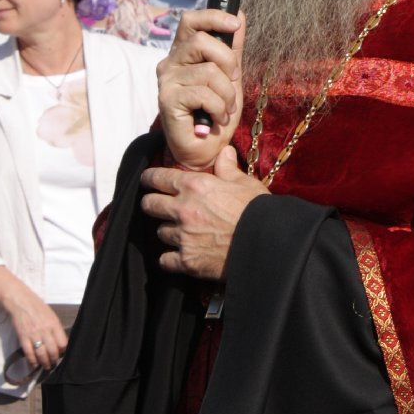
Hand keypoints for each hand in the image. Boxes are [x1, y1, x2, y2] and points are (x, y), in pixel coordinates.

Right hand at [3, 277, 67, 368]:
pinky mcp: (23, 337)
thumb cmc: (38, 307)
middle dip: (54, 360)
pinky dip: (32, 361)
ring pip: (41, 354)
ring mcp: (33, 335)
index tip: (61, 354)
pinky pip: (29, 353)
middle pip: (52, 351)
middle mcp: (45, 330)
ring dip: (44, 363)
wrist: (21, 302)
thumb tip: (61, 342)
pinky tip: (34, 364)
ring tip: (46, 366)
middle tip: (53, 363)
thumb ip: (56, 328)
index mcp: (54, 324)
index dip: (63, 351)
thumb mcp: (51, 315)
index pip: (62, 343)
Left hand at [140, 145, 266, 279]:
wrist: (267, 244)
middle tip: (159, 206)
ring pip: (159, 232)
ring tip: (179, 232)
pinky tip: (179, 256)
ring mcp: (182, 236)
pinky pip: (165, 260)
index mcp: (195, 186)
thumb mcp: (245, 183)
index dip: (150, 178)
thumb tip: (224, 152)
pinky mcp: (186, 261)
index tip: (147, 180)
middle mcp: (182, 209)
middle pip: (149, 205)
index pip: (158, 178)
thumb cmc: (257, 210)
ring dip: (167, 231)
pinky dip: (170, 258)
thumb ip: (228, 168)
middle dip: (152, 204)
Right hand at [157, 9, 246, 167]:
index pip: (191, 20)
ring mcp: (167, 80)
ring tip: (225, 108)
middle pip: (201, 40)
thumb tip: (240, 15)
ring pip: (208, 70)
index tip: (235, 25)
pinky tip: (216, 118)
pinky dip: (219, 107)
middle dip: (228, 61)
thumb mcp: (231, 76)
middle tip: (233, 81)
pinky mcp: (167, 99)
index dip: (214, 17)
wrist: (206, 148)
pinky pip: (204, 93)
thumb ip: (233, 48)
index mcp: (184, 52)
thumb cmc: (216, 111)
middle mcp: (171, 62)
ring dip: (227, 93)